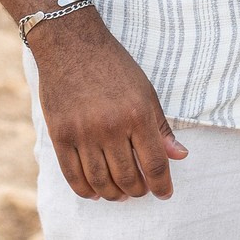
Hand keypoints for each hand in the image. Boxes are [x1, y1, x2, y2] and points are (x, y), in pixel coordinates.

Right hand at [31, 13, 188, 200]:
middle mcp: (111, 127)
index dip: (162, 185)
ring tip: (120, 193)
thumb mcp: (145, 91)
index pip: (155, 164)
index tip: (165, 193)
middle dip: (138, 191)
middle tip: (140, 190)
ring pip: (101, 181)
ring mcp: (83, 132)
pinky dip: (86, 190)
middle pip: (128, 178)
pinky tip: (94, 192)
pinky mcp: (60, 135)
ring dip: (114, 194)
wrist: (70, 45)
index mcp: (137, 115)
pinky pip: (73, 174)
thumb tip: (179, 156)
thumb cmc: (113, 67)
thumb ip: (161, 127)